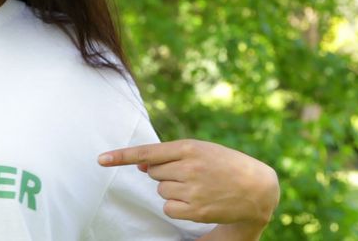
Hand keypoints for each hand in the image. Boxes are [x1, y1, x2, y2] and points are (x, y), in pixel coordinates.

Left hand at [98, 139, 278, 226]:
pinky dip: (177, 207)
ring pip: (161, 191)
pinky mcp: (195, 210)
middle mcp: (188, 168)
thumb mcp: (201, 151)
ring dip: (173, 190)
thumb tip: (142, 166)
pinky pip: (168, 208)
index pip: (147, 152)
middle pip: (153, 173)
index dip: (121, 156)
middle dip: (166, 174)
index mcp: (189, 148)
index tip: (100, 160)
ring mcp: (191, 190)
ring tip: (199, 187)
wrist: (257, 188)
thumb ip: (171, 156)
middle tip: (192, 174)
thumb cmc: (225, 165)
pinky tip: (197, 202)